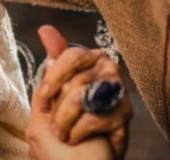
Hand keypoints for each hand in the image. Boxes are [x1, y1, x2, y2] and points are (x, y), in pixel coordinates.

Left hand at [32, 25, 131, 157]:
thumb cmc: (61, 136)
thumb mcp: (48, 98)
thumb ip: (52, 66)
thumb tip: (46, 29)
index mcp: (88, 63)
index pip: (73, 54)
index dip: (55, 76)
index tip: (44, 95)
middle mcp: (107, 72)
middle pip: (77, 78)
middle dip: (58, 107)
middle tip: (55, 124)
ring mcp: (118, 93)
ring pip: (83, 96)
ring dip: (65, 121)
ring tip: (64, 133)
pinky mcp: (124, 115)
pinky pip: (93, 116)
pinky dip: (77, 132)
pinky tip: (78, 139)